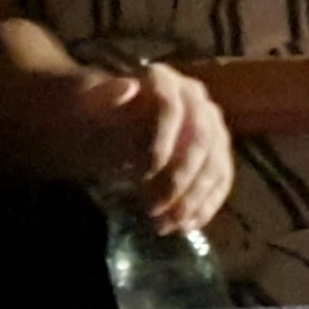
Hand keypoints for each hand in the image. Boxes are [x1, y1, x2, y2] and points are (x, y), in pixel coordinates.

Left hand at [71, 63, 233, 233]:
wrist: (106, 121)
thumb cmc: (93, 112)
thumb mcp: (87, 104)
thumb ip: (101, 96)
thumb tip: (126, 87)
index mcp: (166, 81)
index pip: (171, 108)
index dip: (160, 141)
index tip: (142, 174)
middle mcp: (197, 101)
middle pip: (200, 140)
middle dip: (178, 179)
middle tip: (153, 208)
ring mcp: (212, 126)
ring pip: (214, 163)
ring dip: (193, 199)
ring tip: (166, 225)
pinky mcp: (216, 153)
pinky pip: (221, 179)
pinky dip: (206, 204)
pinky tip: (186, 226)